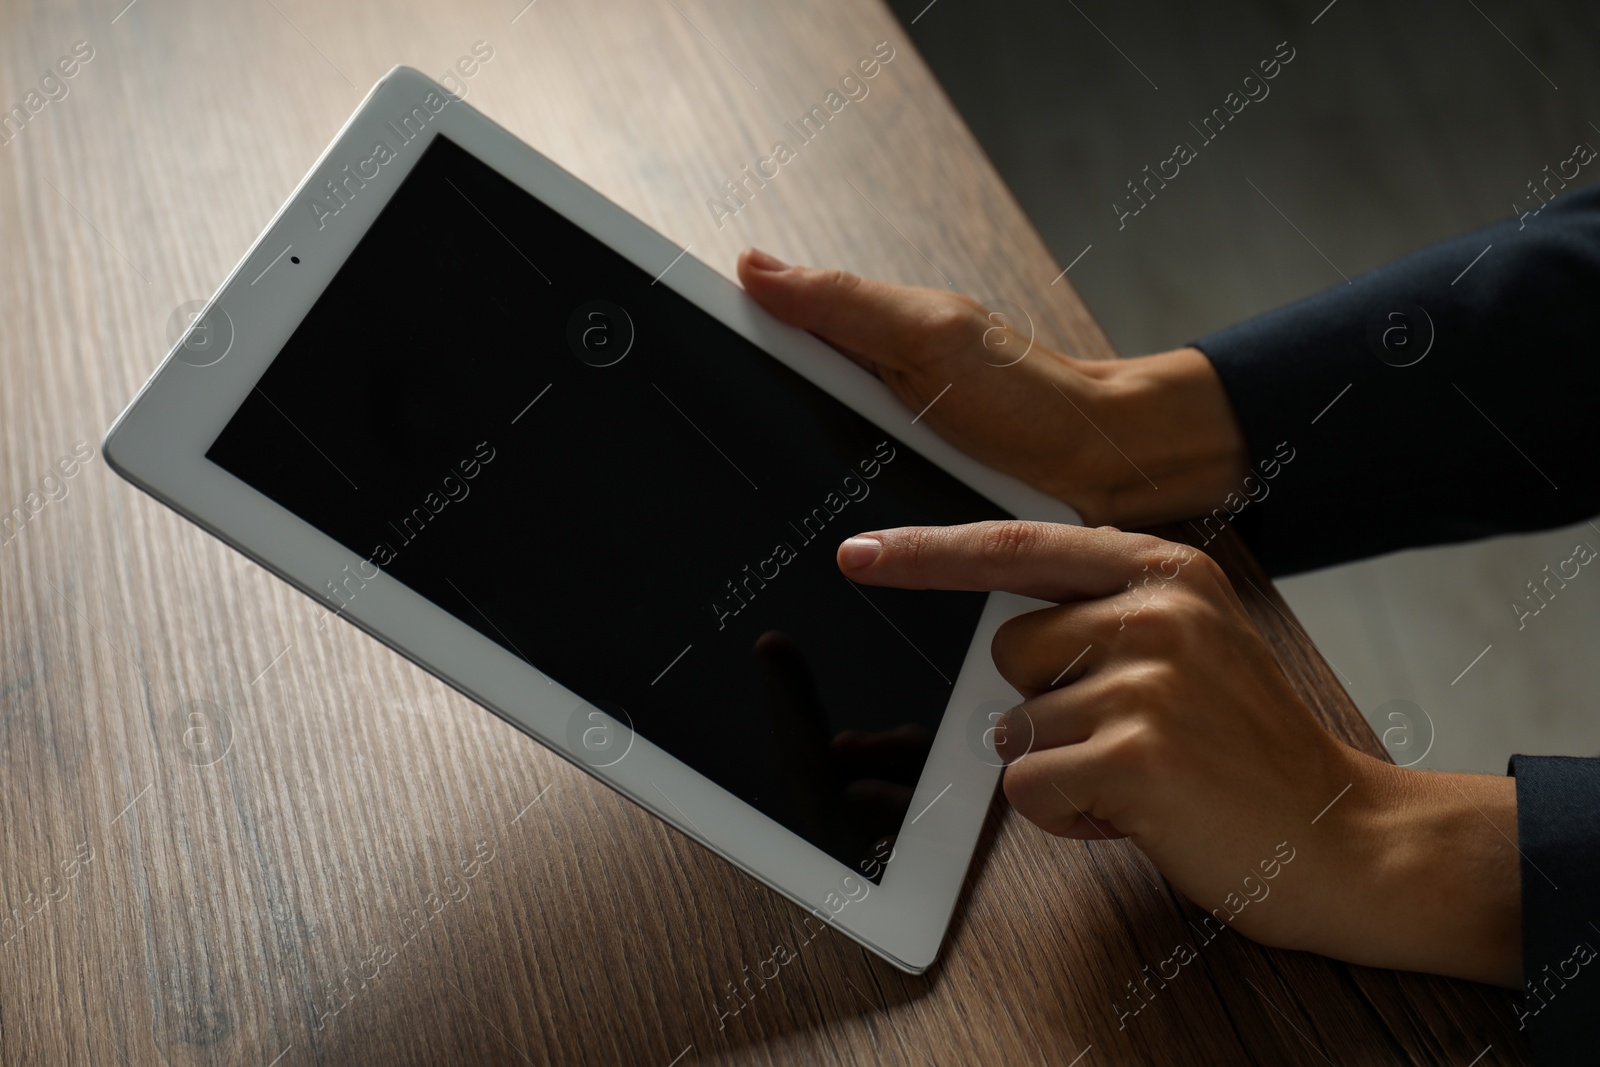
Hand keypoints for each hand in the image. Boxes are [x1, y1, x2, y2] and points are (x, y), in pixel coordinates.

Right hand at [737, 248, 1249, 527]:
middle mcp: (855, 392)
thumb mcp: (931, 336)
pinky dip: (817, 523)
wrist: (1099, 473)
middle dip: (730, 425)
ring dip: (775, 485)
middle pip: (763, 404)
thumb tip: (753, 265)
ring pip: (791, 467)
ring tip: (737, 506)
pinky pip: (832, 512)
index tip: (648, 336)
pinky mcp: (886, 505)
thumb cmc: (1030, 398)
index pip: (759, 327)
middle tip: (691, 452)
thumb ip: (844, 303)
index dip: (707, 334)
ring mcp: (868, 452)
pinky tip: (799, 541)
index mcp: (857, 337)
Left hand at [836, 521, 1522, 986]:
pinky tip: (1137, 815)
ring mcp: (1146, 679)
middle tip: (1127, 740)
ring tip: (1144, 780)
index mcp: (1168, 570)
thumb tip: (1005, 636)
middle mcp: (1156, 610)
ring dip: (1062, 769)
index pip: (1017, 546)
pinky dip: (1067, 816)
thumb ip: (1110, 618)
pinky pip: (1030, 786)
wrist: (1347, 836)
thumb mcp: (1198, 646)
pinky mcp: (1133, 753)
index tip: (859, 552)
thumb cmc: (1254, 750)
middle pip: (1008, 651)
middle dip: (1045, 707)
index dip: (929, 553)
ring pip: (1016, 727)